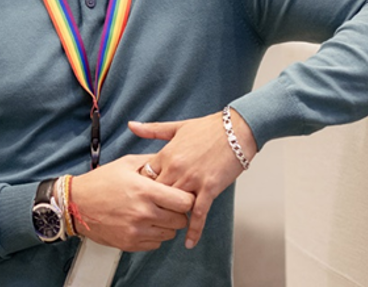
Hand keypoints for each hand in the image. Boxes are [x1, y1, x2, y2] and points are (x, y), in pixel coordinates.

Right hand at [68, 154, 194, 251]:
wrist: (75, 204)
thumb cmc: (100, 182)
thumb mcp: (125, 164)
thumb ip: (151, 163)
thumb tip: (170, 162)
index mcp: (145, 191)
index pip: (185, 202)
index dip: (186, 198)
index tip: (179, 195)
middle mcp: (143, 213)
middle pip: (181, 220)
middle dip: (178, 213)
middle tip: (167, 205)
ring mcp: (137, 231)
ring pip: (170, 234)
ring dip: (166, 225)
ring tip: (154, 214)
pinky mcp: (130, 243)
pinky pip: (156, 244)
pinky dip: (154, 235)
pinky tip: (143, 223)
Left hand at [128, 108, 257, 249]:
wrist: (236, 130)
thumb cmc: (208, 128)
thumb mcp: (176, 128)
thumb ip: (152, 130)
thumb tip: (131, 125)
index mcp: (166, 154)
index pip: (145, 177)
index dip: (142, 188)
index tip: (140, 196)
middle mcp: (176, 169)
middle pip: (156, 194)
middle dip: (152, 204)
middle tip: (148, 216)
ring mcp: (193, 180)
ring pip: (174, 205)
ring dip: (169, 216)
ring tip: (165, 228)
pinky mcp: (210, 188)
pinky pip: (199, 213)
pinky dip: (194, 229)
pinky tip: (188, 242)